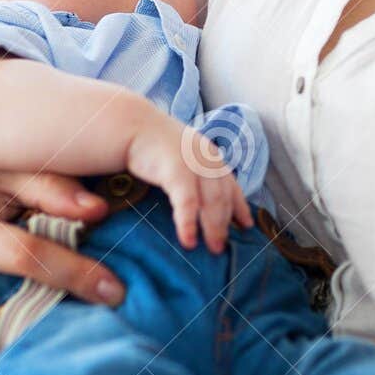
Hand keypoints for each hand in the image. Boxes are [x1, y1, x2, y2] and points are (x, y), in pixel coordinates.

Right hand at [125, 109, 253, 252]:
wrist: (128, 124)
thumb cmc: (150, 145)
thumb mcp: (181, 157)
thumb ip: (194, 175)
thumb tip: (203, 203)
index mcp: (209, 155)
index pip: (231, 184)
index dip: (240, 206)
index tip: (246, 225)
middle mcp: (207, 157)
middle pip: (224, 197)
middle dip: (225, 224)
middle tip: (221, 249)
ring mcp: (194, 162)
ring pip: (212, 202)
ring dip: (214, 228)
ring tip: (212, 250)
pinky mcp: (176, 169)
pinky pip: (187, 202)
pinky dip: (189, 223)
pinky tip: (189, 240)